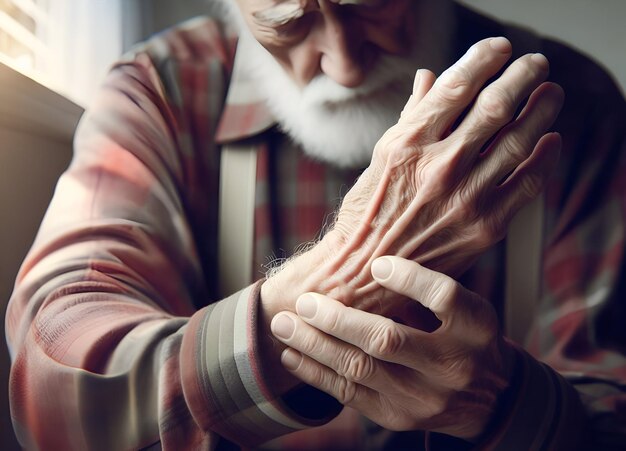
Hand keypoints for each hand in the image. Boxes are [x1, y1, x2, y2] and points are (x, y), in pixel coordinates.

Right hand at [262, 37, 563, 314]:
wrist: (364, 273)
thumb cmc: (366, 213)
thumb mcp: (379, 158)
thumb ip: (410, 117)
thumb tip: (430, 77)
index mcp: (406, 145)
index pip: (455, 87)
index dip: (483, 59)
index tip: (499, 48)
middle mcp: (437, 167)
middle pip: (495, 107)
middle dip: (523, 76)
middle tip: (536, 64)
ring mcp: (464, 198)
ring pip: (518, 141)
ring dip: (542, 110)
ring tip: (551, 94)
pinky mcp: (484, 227)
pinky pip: (527, 184)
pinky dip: (544, 158)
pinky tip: (550, 141)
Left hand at [270, 256, 515, 439]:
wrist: (488, 398)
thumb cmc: (466, 338)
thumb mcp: (466, 309)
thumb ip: (427, 288)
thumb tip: (369, 257)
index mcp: (477, 328)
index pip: (445, 297)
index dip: (410, 278)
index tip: (376, 262)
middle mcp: (453, 366)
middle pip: (387, 340)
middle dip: (337, 319)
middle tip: (302, 302)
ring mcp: (425, 398)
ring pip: (360, 369)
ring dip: (315, 345)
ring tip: (283, 325)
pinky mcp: (400, 418)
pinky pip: (351, 395)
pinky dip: (317, 373)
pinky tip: (293, 355)